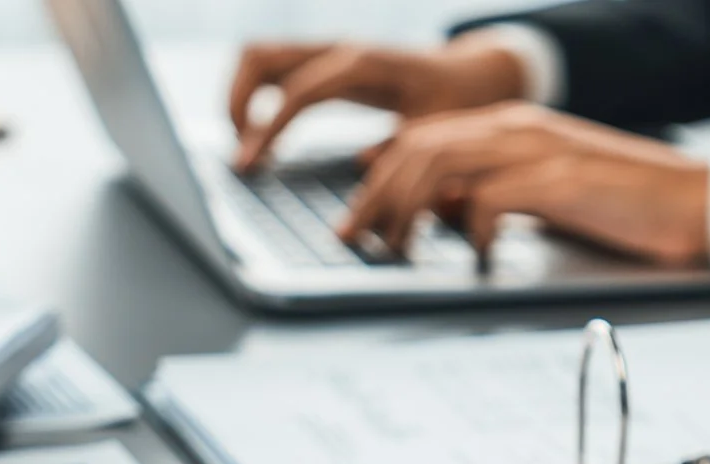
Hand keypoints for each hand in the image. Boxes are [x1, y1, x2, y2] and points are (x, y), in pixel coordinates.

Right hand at [229, 35, 529, 169]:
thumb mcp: (437, 135)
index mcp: (363, 66)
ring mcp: (329, 52)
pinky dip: (254, 97)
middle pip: (260, 56)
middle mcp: (339, 50)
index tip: (249, 165)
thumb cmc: (457, 108)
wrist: (473, 77)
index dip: (268, 128)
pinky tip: (261, 137)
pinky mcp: (325, 63)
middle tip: (241, 153)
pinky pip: (273, 69)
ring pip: (258, 56)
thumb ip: (403, 152)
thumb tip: (359, 166)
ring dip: (239, 96)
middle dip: (236, 103)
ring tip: (245, 145)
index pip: (298, 91)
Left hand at [337, 102, 709, 266]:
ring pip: (439, 163)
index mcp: (511, 128)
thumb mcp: (544, 196)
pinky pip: (490, 197)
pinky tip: (477, 257)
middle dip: (374, 194)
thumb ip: (492, 194)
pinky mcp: (560, 180)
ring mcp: (537, 150)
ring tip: (397, 249)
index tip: (356, 217)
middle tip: (354, 238)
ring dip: (406, 209)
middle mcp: (517, 129)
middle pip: (417, 147)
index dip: (378, 176)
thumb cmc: (627, 206)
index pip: (422, 138)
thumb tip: (439, 214)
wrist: (698, 201)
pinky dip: (470, 229)